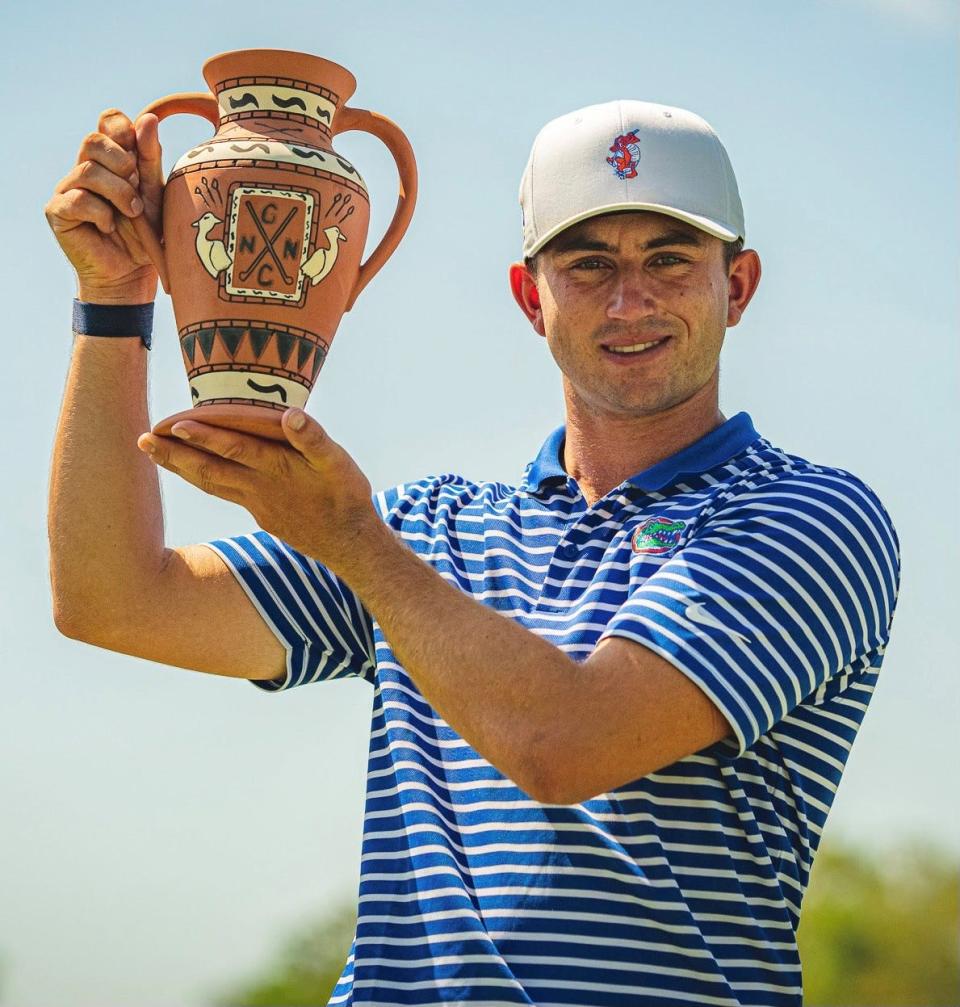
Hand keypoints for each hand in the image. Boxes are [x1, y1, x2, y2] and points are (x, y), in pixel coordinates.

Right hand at [45, 109, 163, 303]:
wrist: (131, 273)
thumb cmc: (145, 234)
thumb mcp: (154, 195)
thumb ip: (150, 160)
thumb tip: (148, 119)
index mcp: (111, 159)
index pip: (108, 121)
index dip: (122, 128)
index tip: (138, 153)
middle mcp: (86, 168)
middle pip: (93, 140)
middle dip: (122, 162)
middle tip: (137, 189)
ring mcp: (68, 188)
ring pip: (88, 171)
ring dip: (118, 193)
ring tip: (132, 213)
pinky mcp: (57, 211)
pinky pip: (78, 199)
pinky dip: (101, 214)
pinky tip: (108, 227)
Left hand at [137, 409, 381, 575]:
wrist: (350, 542)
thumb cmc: (347, 495)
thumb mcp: (339, 463)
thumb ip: (313, 438)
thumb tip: (292, 415)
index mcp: (278, 468)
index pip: (235, 448)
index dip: (204, 437)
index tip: (173, 425)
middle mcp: (260, 486)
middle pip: (210, 468)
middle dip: (175, 454)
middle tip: (142, 440)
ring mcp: (256, 502)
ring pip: (211, 482)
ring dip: (180, 467)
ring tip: (153, 452)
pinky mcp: (260, 513)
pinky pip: (223, 491)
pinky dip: (201, 480)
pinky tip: (189, 472)